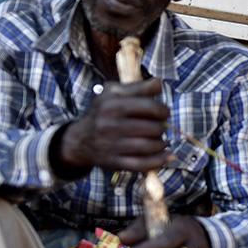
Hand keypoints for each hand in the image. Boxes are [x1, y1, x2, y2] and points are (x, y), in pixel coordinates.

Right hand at [54, 77, 169, 174]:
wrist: (80, 140)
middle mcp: (109, 124)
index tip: (163, 113)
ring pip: (149, 146)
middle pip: (152, 127)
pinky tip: (166, 156)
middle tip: (160, 127)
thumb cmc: (104, 113)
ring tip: (160, 140)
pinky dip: (158, 161)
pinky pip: (142, 164)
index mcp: (112, 104)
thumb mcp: (114, 93)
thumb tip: (159, 83)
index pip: (149, 106)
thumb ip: (138, 87)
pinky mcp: (114, 162)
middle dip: (162, 127)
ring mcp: (111, 144)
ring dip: (161, 144)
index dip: (163, 110)